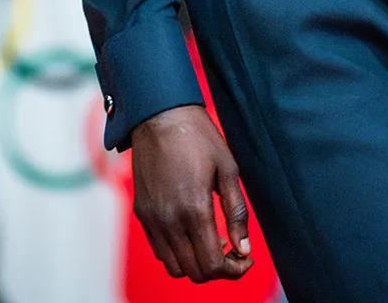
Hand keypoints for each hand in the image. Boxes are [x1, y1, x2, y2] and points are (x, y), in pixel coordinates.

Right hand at [129, 104, 253, 281]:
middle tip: (233, 251)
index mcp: (194, 209)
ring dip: (196, 264)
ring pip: (174, 267)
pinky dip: (178, 253)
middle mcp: (169, 220)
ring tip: (212, 241)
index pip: (212, 265)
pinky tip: (192, 232)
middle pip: (194, 273)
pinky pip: (159, 251)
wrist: (159, 116)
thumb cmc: (198, 138)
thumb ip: (236, 213)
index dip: (234, 270)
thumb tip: (244, 248)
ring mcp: (152, 219)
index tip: (245, 258)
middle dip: (218, 269)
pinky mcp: (142, 214)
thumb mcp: (228, 170)